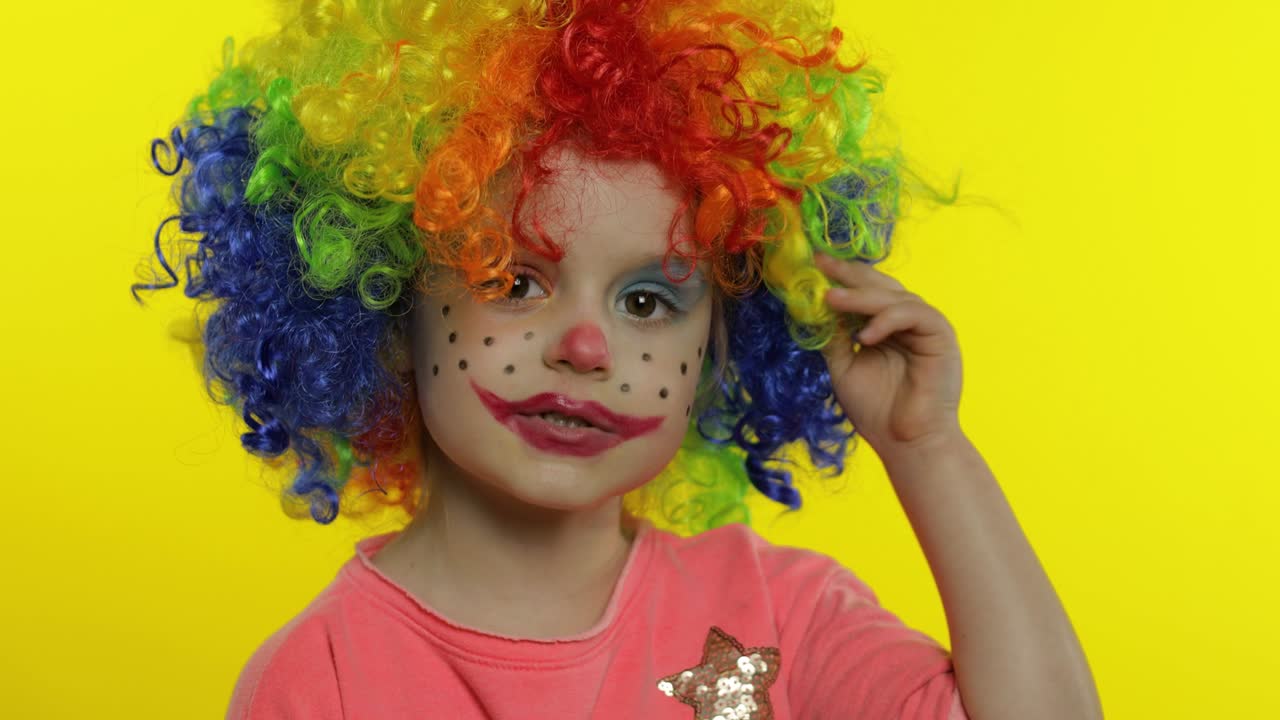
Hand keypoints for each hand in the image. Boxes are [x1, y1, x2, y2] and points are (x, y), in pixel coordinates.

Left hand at [813, 252, 964, 458]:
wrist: (905, 443)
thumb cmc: (877, 410)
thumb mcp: (844, 366)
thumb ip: (834, 336)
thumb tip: (814, 306)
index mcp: (886, 326)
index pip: (865, 291)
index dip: (841, 277)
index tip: (813, 264)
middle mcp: (907, 320)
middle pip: (880, 285)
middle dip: (849, 273)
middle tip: (821, 263)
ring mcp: (925, 326)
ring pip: (895, 296)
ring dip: (861, 296)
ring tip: (831, 299)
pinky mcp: (941, 335)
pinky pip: (914, 314)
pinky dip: (887, 320)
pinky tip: (865, 336)